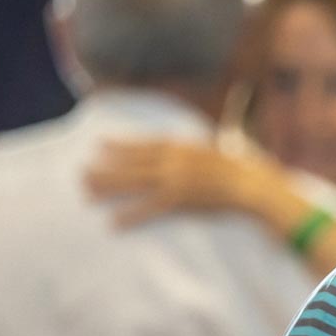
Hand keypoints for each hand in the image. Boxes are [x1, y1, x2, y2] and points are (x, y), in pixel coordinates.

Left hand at [85, 135, 282, 226]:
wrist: (254, 185)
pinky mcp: (179, 200)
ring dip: (109, 188)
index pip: (144, 144)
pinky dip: (130, 216)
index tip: (99, 144)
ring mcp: (174, 179)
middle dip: (105, 167)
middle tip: (81, 172)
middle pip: (131, 163)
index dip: (120, 144)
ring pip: (133, 183)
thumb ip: (220, 130)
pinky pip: (149, 209)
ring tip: (87, 193)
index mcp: (182, 145)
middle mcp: (173, 159)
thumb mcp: (229, 142)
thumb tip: (228, 111)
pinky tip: (113, 223)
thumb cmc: (246, 166)